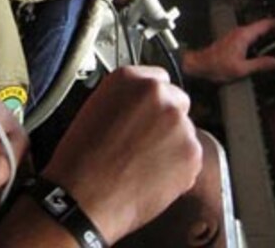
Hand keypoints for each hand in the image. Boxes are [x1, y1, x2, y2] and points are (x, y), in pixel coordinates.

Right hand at [41, 66, 201, 243]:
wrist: (85, 197)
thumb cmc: (82, 158)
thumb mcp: (96, 109)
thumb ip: (126, 98)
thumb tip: (141, 105)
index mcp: (131, 79)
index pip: (158, 79)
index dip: (152, 101)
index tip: (147, 113)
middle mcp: (159, 95)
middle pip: (177, 101)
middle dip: (166, 120)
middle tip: (145, 141)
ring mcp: (179, 124)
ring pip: (185, 131)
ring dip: (172, 144)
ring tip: (143, 162)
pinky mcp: (192, 154)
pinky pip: (191, 157)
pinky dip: (178, 167)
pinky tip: (152, 175)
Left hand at [182, 17, 274, 82]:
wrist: (200, 65)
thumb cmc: (216, 66)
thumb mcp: (241, 69)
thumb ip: (259, 64)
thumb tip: (274, 61)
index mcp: (243, 36)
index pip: (264, 24)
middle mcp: (239, 32)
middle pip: (261, 25)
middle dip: (274, 25)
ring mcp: (235, 35)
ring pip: (255, 30)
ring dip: (266, 31)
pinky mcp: (233, 40)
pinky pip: (250, 35)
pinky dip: (259, 36)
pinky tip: (263, 43)